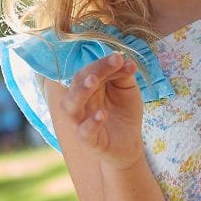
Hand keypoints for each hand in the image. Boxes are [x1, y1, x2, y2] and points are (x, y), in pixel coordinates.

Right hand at [58, 51, 143, 169]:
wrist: (129, 143)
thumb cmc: (123, 113)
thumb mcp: (127, 90)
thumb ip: (123, 75)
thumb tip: (125, 61)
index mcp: (87, 87)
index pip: (90, 71)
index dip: (103, 64)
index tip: (119, 58)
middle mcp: (80, 103)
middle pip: (77, 85)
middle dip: (91, 73)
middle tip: (106, 65)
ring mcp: (81, 122)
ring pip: (70, 107)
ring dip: (80, 92)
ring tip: (93, 82)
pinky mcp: (89, 141)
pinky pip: (84, 132)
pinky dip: (91, 123)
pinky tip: (102, 115)